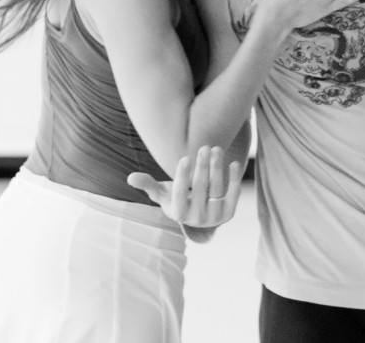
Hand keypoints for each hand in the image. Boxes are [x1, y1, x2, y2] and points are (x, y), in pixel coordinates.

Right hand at [126, 146, 242, 232]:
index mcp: (178, 213)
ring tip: (216, 149)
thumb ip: (147, 184)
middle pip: (200, 189)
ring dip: (217, 168)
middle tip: (204, 147)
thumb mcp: (160, 193)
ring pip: (217, 189)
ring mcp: (214, 217)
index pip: (180, 193)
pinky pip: (233, 194)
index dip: (183, 176)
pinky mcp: (228, 214)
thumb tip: (130, 178)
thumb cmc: (174, 198)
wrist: (196, 215)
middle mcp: (197, 218)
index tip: (185, 157)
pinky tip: (233, 163)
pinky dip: (234, 179)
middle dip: (202, 166)